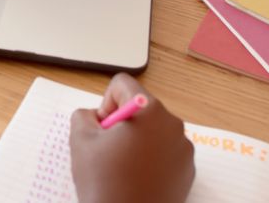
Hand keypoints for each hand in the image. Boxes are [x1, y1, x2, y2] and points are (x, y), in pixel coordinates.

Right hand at [70, 73, 194, 202]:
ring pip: (153, 130)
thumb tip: (95, 116)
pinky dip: (151, 159)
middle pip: (141, 107)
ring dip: (137, 141)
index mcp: (149, 110)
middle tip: (109, 150)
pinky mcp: (188, 170)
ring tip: (122, 168)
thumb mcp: (80, 140)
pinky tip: (137, 178)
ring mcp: (183, 149)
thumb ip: (84, 115)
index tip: (102, 128)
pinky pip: (165, 151)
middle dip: (123, 123)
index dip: (106, 103)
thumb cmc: (104, 182)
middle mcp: (172, 124)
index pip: (123, 85)